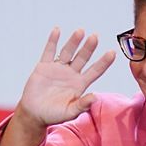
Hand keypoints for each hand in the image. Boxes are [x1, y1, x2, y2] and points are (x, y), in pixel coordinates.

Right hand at [0, 28, 114, 145]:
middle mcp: (71, 74)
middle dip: (89, 48)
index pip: (95, 70)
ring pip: (68, 52)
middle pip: (82, 58)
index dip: (104, 62)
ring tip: (80, 31)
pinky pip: (49, 52)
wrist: (34, 114)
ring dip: (74, 42)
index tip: (112, 52)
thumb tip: (94, 97)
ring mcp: (58, 68)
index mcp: (80, 84)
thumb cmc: (53, 115)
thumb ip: (82, 105)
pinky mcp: (44, 67)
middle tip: (95, 37)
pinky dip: (53, 41)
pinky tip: (57, 30)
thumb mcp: (69, 113)